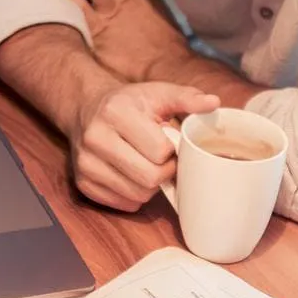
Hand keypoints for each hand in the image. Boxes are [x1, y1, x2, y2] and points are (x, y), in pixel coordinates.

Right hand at [68, 81, 217, 211]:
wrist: (87, 109)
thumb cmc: (130, 103)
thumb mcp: (157, 93)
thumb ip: (186, 97)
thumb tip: (214, 102)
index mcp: (116, 113)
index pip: (159, 151)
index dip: (172, 151)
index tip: (170, 144)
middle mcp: (96, 138)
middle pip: (148, 178)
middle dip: (164, 171)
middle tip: (164, 159)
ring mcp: (86, 164)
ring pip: (137, 195)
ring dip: (151, 186)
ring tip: (148, 165)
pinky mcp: (83, 183)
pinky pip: (124, 204)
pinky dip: (136, 195)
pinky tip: (133, 174)